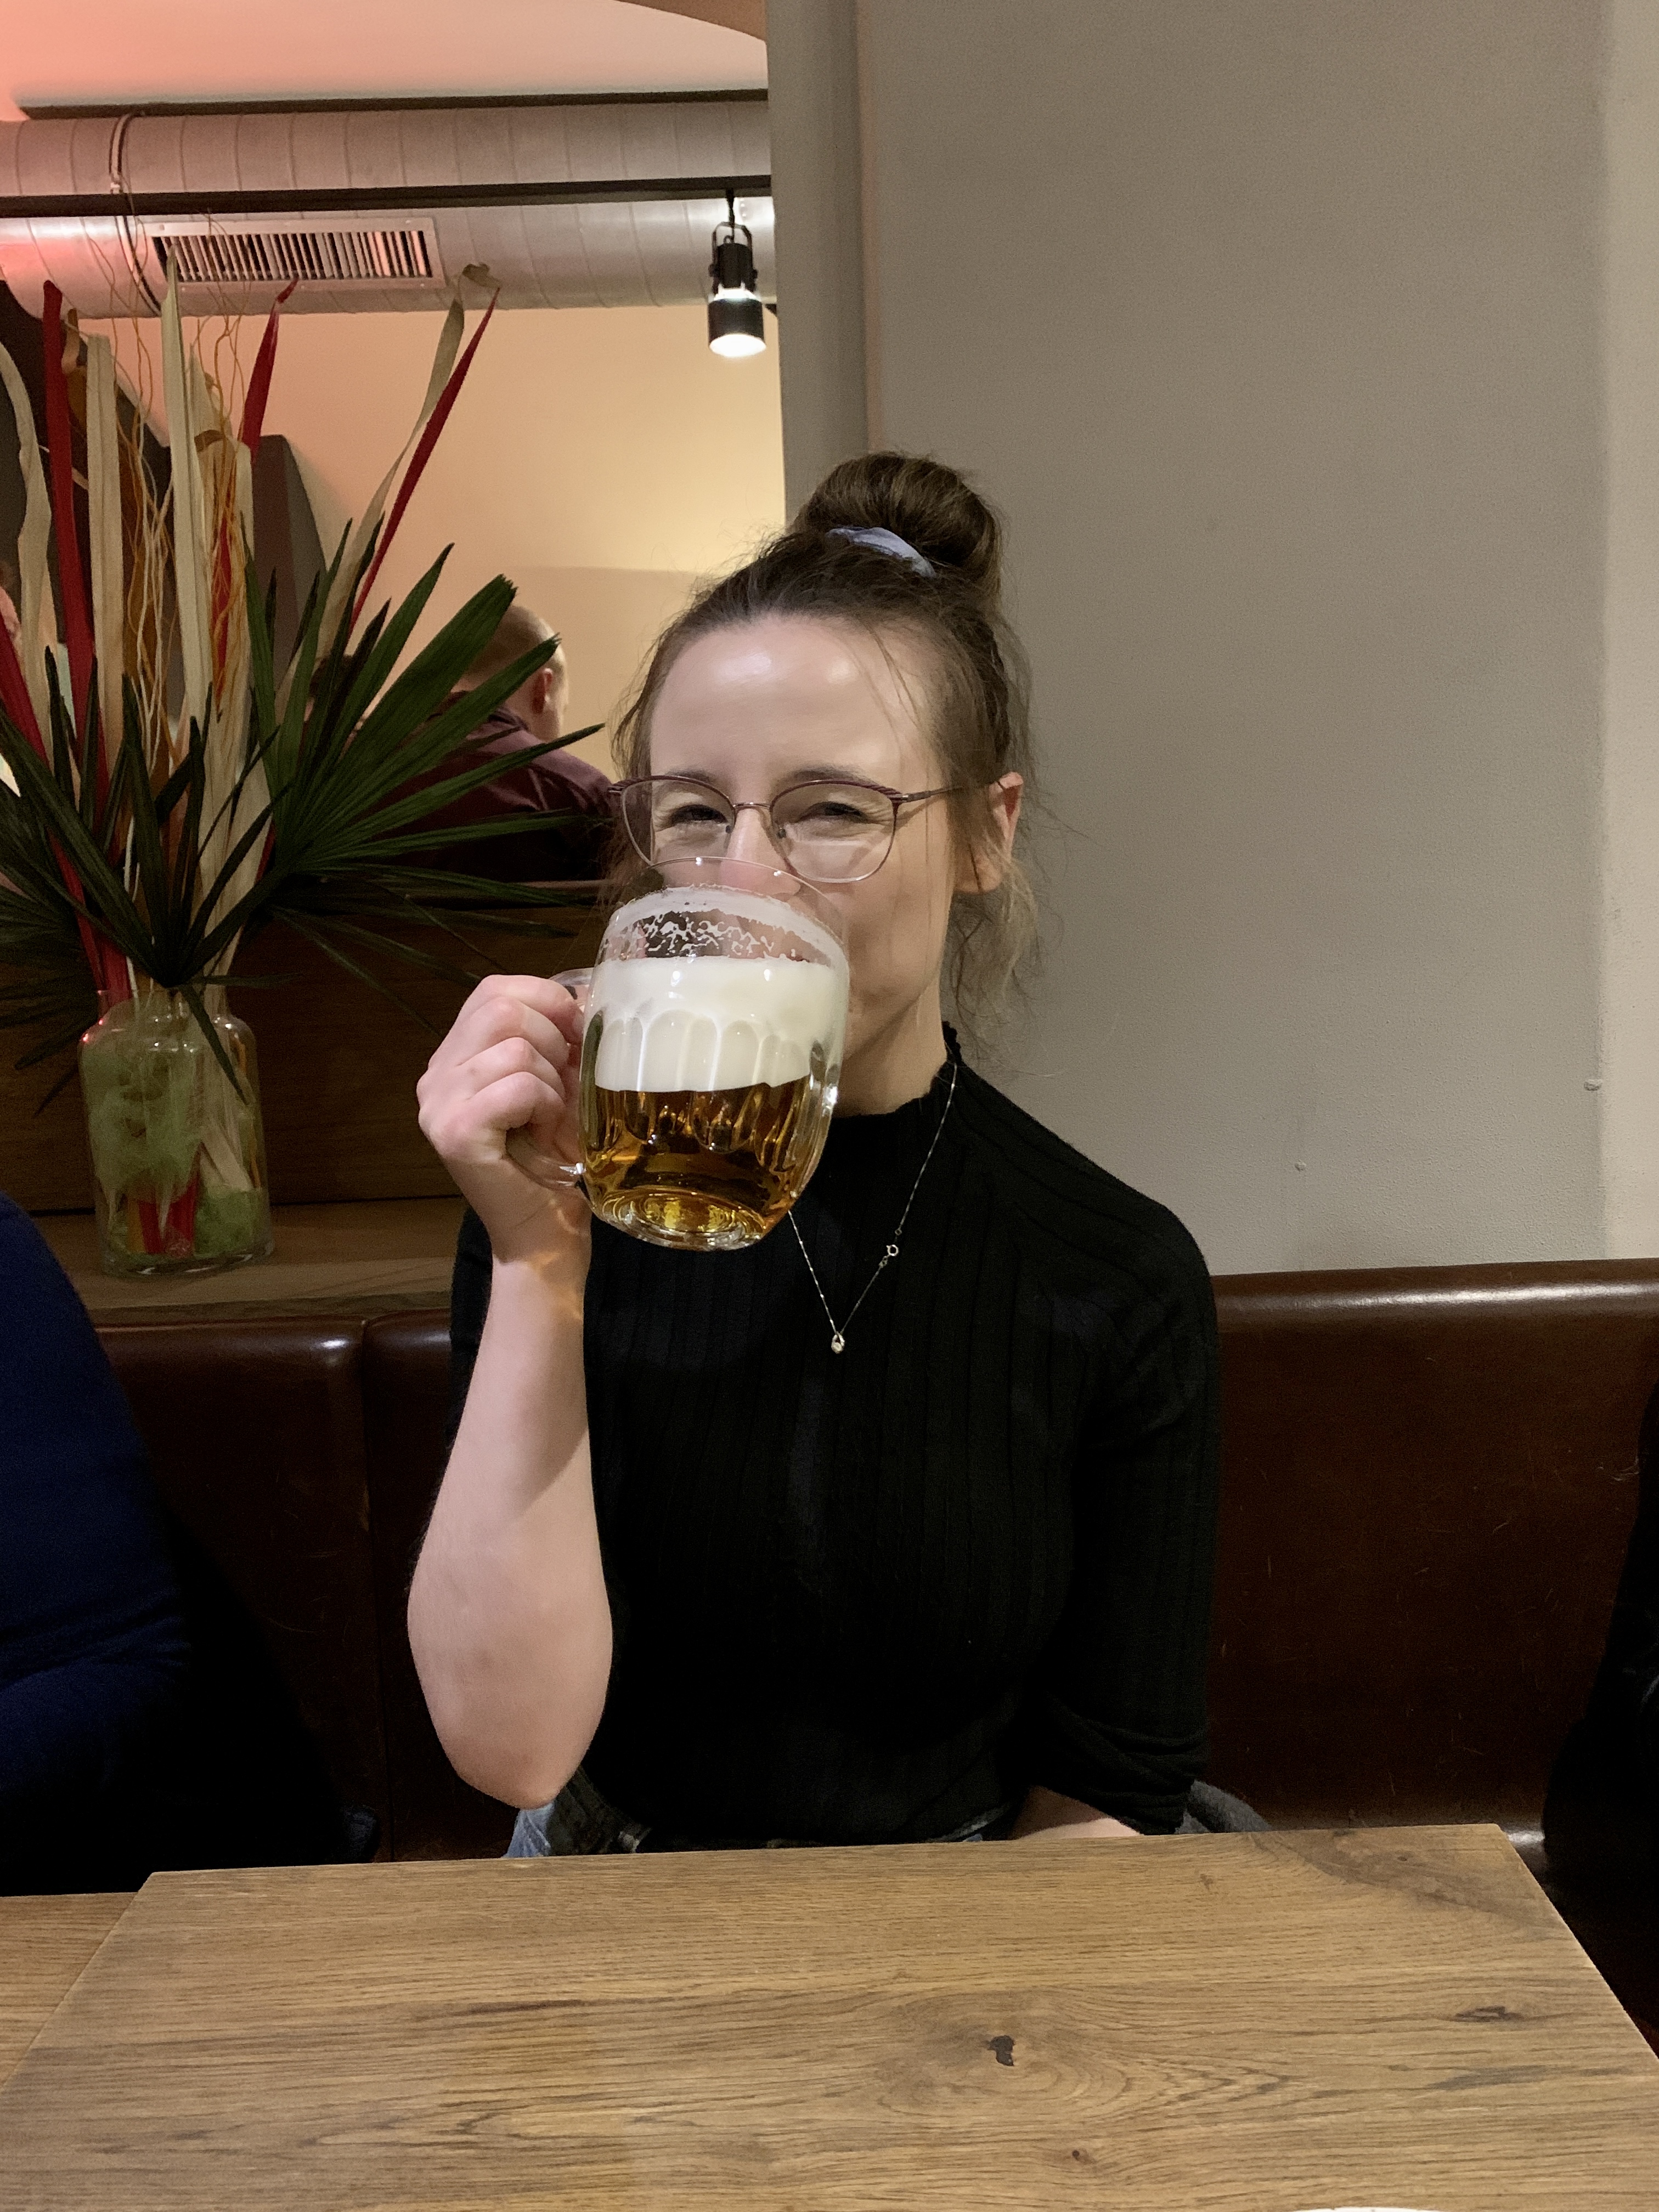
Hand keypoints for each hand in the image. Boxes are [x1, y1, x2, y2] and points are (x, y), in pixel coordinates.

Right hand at [417, 973, 588, 1264]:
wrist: (541, 1233)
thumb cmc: (553, 1158)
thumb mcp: (559, 1083)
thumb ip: (558, 1037)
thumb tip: (585, 991)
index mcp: (454, 1057)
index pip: (493, 990)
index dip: (546, 1000)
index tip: (575, 1036)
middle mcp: (434, 1077)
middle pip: (502, 1009)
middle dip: (553, 1042)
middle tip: (563, 1087)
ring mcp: (438, 1105)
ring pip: (516, 1048)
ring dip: (553, 1083)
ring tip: (550, 1118)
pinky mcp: (455, 1133)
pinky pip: (518, 1086)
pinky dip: (546, 1105)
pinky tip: (544, 1132)